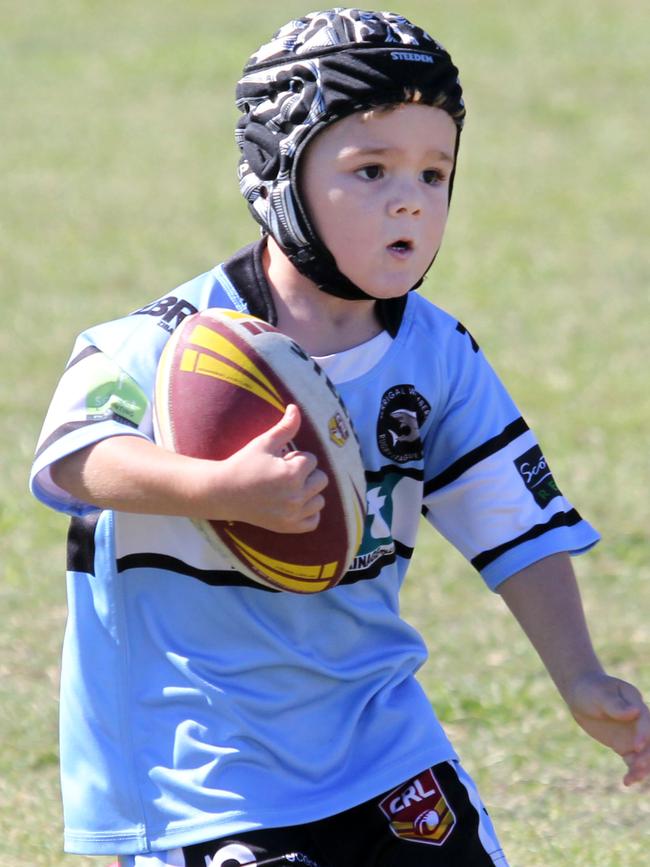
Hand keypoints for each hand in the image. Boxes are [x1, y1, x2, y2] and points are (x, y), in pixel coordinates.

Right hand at [219, 404, 328, 533]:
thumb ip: (285, 427)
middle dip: (306, 473)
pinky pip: (313, 521)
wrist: (223, 492)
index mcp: (292, 474)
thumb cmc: (243, 464)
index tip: (279, 460)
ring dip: (309, 492)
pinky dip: (308, 512)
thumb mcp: (264, 443)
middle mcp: (296, 496)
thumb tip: (295, 407)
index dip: (295, 457)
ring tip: (289, 488)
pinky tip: (294, 503)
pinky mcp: (288, 527)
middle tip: (284, 474)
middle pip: (321, 479)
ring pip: (320, 500)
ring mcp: (292, 514)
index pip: (311, 459)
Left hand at [568, 671, 649, 785]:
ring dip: (644, 767)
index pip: (646, 720)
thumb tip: (635, 712)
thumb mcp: (598, 695)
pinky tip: (627, 781)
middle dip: (648, 755)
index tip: (636, 746)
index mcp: (635, 702)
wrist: (579, 695)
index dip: (644, 734)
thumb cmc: (589, 690)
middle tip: (637, 767)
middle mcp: (639, 720)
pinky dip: (633, 771)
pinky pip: (634, 761)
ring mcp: (634, 734)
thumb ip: (614, 704)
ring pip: (646, 754)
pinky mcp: (626, 746)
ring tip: (632, 778)